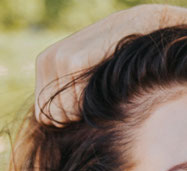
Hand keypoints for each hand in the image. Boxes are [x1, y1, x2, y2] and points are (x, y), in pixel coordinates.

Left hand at [34, 4, 186, 124]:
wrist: (141, 29)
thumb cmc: (119, 58)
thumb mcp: (89, 75)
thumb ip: (71, 95)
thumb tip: (59, 126)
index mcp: (46, 64)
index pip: (45, 116)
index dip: (68, 122)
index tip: (90, 112)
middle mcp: (48, 60)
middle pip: (54, 117)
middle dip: (77, 119)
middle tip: (101, 104)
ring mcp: (59, 59)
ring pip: (65, 113)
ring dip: (88, 114)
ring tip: (107, 95)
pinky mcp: (74, 60)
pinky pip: (77, 105)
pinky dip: (95, 107)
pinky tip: (111, 90)